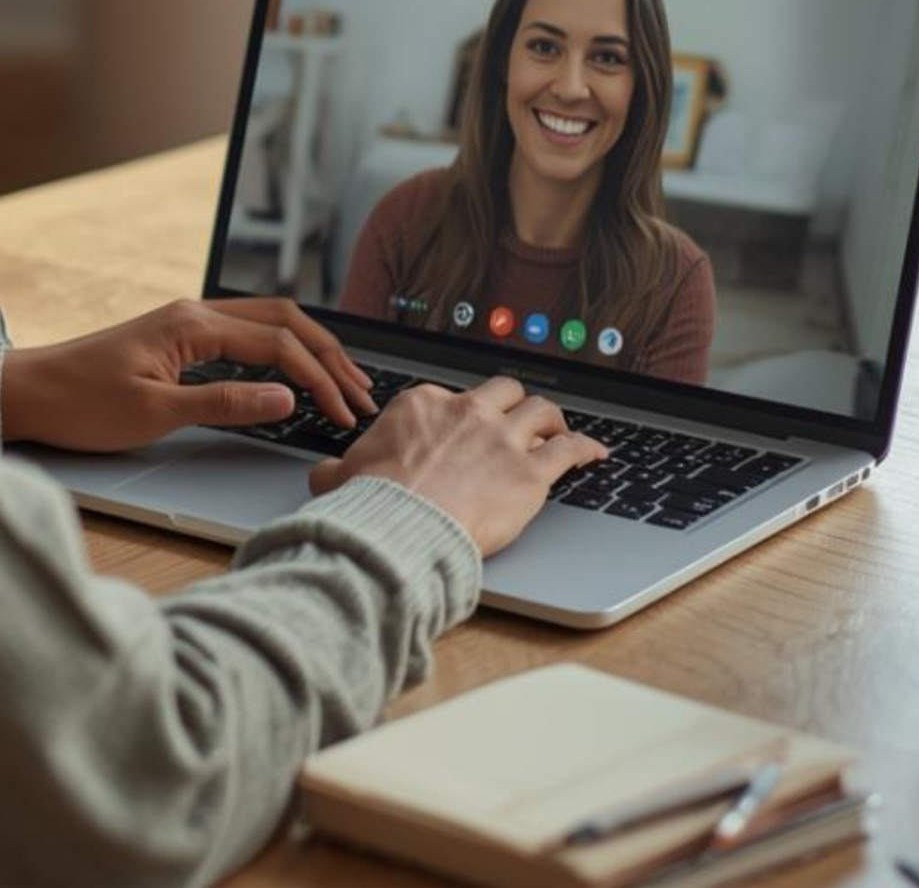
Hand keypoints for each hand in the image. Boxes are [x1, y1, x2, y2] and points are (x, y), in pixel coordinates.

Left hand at [0, 298, 378, 453]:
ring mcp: (186, 323)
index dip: (320, 379)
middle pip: (284, 321)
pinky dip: (281, 352)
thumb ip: (224, 404)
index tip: (346, 414)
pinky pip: (245, 335)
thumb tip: (286, 397)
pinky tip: (294, 373)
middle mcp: (194, 313)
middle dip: (329, 356)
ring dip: (309, 350)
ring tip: (342, 383)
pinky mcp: (178, 339)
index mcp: (192, 324)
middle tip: (362, 394)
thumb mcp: (154, 414)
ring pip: (267, 324)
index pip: (278, 345)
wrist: (28, 393)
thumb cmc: (79, 404)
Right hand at [307, 375, 608, 554]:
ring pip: (542, 411)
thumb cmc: (372, 503)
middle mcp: (467, 412)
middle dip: (513, 403)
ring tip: (559, 428)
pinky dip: (586, 449)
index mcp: (422, 405)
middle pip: (504, 391)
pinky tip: (595, 454)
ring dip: (553, 420)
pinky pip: (570, 450)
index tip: (462, 430)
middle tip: (518, 418)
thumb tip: (323, 476)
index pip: (450, 398)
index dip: (459, 416)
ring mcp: (502, 439)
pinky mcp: (531, 473)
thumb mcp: (340, 478)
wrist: (401, 526)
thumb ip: (336, 472)